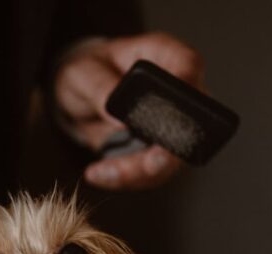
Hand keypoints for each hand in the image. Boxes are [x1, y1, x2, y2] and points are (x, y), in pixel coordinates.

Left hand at [53, 32, 205, 190]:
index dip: (185, 88)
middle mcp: (177, 91)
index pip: (188, 65)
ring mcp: (173, 123)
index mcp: (164, 56)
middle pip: (189, 123)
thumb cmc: (89, 72)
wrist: (82, 96)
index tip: (169, 110)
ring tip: (102, 172)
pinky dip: (126, 178)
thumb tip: (118, 117)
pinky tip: (100, 174)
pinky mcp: (159, 149)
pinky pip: (151, 172)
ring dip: (139, 172)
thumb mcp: (83, 73)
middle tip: (148, 166)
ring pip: (172, 157)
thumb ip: (100, 88)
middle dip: (169, 151)